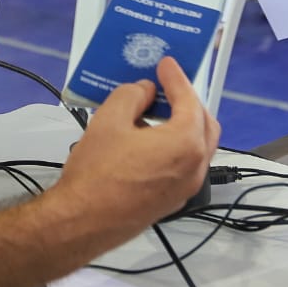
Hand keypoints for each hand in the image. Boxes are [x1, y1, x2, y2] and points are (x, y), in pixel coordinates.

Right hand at [55, 58, 219, 229]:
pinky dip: (175, 147)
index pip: (189, 101)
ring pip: (196, 148)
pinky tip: (149, 140)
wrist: (83, 221)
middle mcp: (194, 168)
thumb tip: (144, 91)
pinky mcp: (172, 201)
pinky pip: (184, 166)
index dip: (176, 78)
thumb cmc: (97, 173)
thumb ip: (132, 96)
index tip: (166, 65)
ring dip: (183, 126)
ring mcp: (185, 188)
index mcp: (185, 143)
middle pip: (204, 125)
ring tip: (156, 112)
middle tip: (167, 87)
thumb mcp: (109, 120)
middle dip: (188, 102)